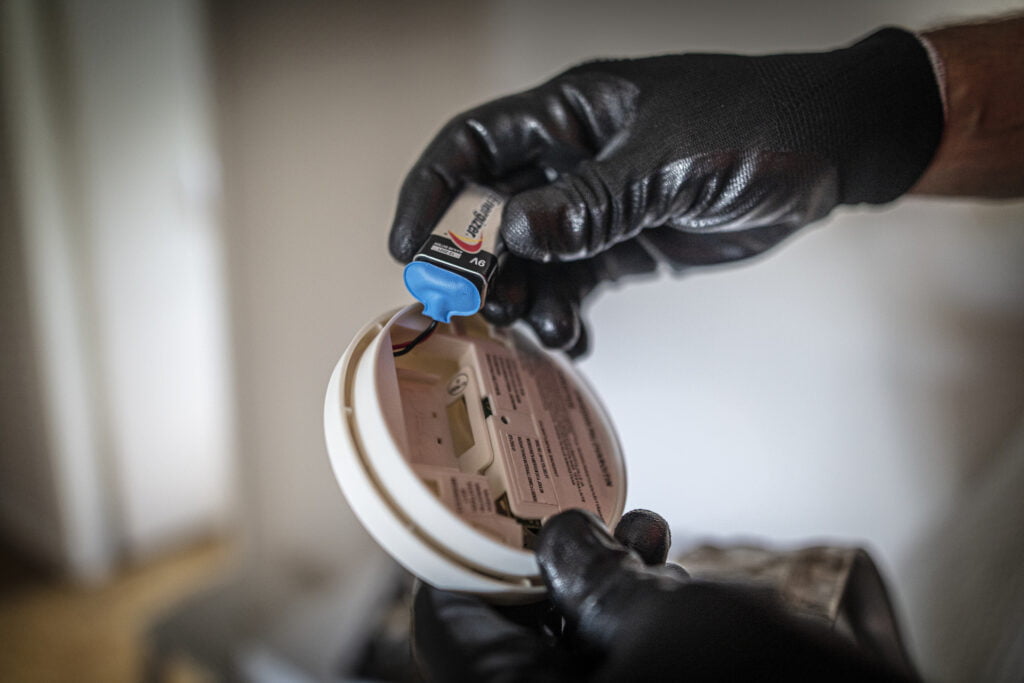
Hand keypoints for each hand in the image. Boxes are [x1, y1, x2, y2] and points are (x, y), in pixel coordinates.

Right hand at [390, 28, 941, 354]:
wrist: (836, 152)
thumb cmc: (762, 125)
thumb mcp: (672, 162)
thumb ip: (591, 203)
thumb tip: (512, 235)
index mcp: (571, 114)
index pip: (473, 145)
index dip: (431, 192)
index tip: (411, 249)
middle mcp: (573, 160)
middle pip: (492, 212)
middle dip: (477, 265)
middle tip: (480, 311)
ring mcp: (598, 207)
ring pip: (531, 259)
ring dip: (525, 299)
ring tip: (542, 331)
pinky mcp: (626, 245)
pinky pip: (576, 284)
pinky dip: (566, 315)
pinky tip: (572, 340)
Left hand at [413, 509, 913, 681]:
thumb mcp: (660, 622)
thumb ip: (591, 577)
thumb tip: (559, 540)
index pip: (451, 630)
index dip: (465, 560)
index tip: (481, 507)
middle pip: (519, 633)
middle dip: (553, 563)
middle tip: (574, 514)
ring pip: (583, 641)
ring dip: (608, 579)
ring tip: (643, 531)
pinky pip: (634, 654)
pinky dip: (647, 610)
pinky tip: (675, 569)